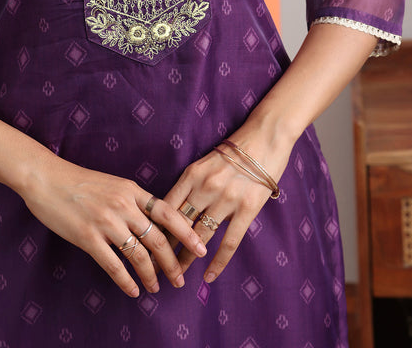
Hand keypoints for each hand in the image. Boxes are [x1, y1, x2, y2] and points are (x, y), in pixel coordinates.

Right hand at [21, 153, 206, 297]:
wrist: (46, 178)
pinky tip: (132, 290)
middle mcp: (122, 205)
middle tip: (180, 279)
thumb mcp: (113, 184)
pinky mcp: (87, 237)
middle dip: (173, 262)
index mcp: (131, 190)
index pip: (167, 212)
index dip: (186, 233)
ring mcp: (105, 221)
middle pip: (157, 238)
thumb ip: (132, 200)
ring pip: (138, 255)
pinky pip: (113, 265)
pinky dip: (126, 281)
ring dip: (151, 275)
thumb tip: (153, 222)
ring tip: (156, 288)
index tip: (199, 248)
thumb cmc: (79, 182)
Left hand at [161, 138, 289, 282]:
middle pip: (179, 224)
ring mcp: (226, 199)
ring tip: (177, 275)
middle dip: (166, 248)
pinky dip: (218, 262)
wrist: (266, 135)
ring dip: (187, 258)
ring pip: (200, 237)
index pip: (166, 206)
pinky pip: (229, 242)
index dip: (154, 228)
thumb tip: (173, 207)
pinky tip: (209, 277)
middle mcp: (205, 186)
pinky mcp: (247, 209)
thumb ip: (192, 182)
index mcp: (192, 173)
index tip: (145, 244)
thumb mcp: (206, 160)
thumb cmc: (235, 148)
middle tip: (155, 266)